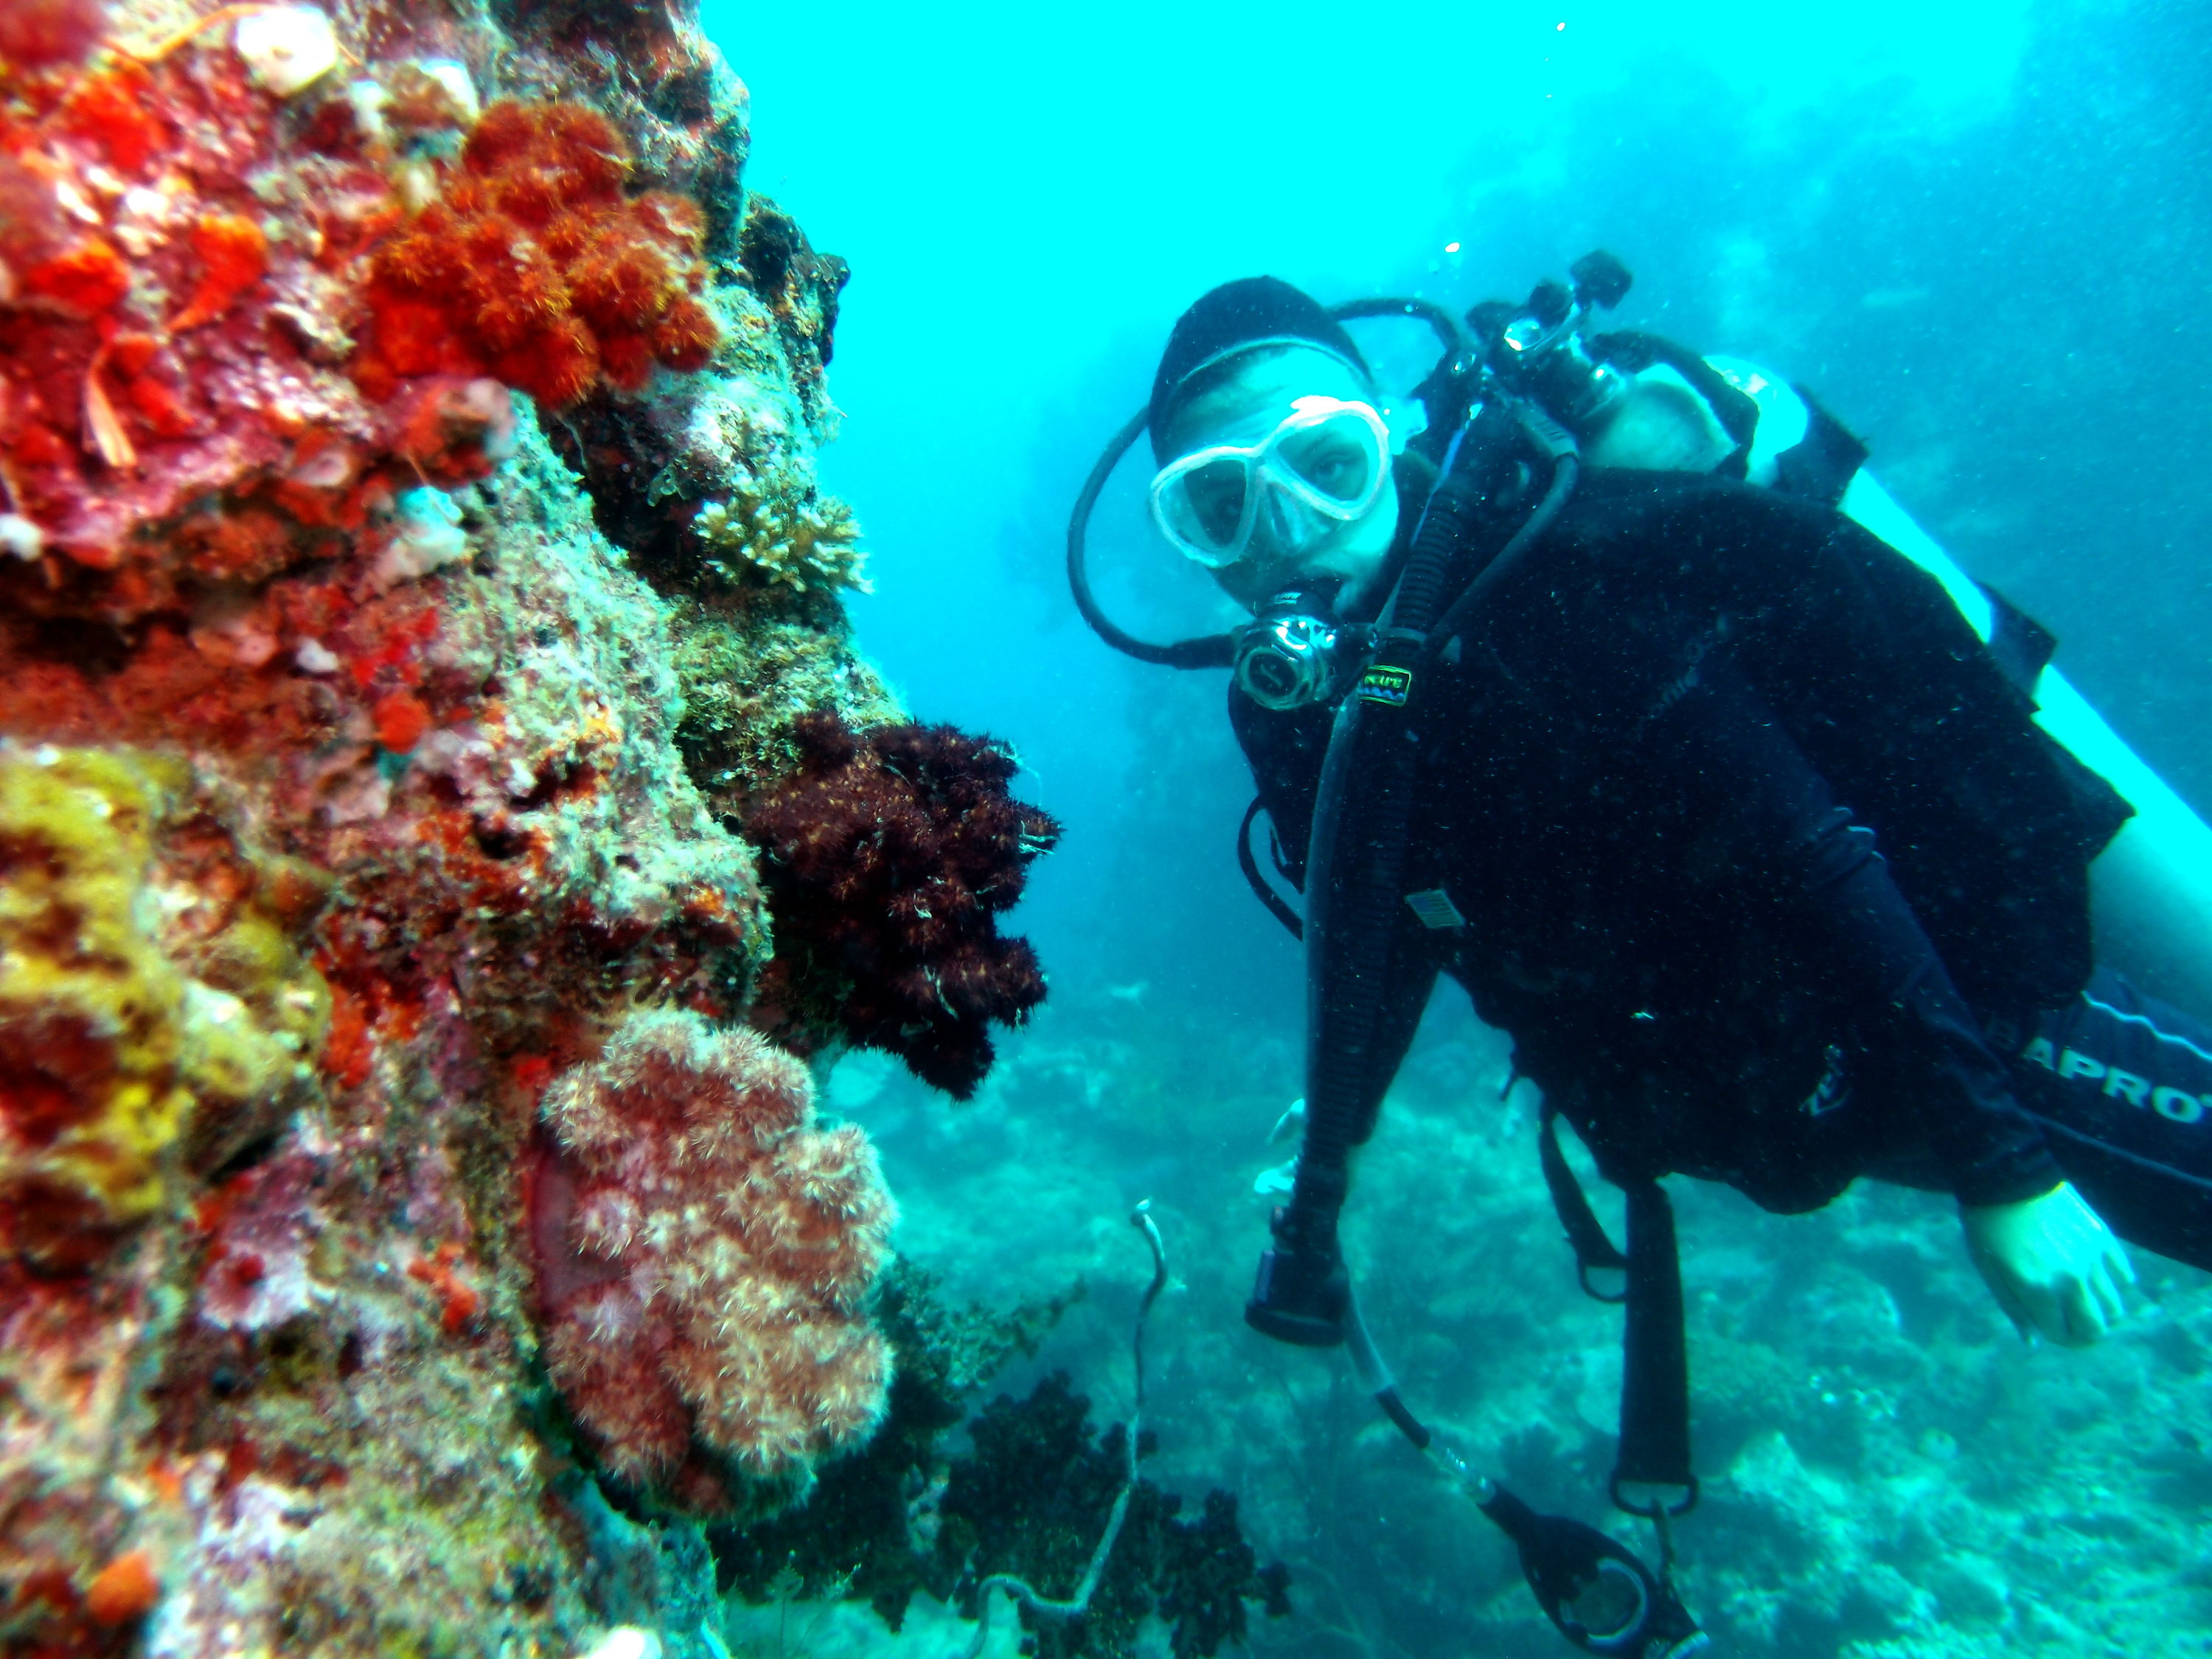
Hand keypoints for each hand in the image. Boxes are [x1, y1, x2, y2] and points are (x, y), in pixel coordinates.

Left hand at [1962, 1182, 2133, 1345]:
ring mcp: (2090, 1257)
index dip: (2058, 1338)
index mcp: (2038, 1289)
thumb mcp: (1989, 1270)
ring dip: (2105, 1315)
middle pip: (2097, 1327)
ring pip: (2115, 1306)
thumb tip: (2035, 1344)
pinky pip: (2124, 1274)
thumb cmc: (1988, 1225)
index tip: (2051, 1331)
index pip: (2062, 1334)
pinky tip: (2099, 1282)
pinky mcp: (2102, 1237)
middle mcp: (2070, 1278)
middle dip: (2087, 1336)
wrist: (2005, 1175)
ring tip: (2088, 1308)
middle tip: (2077, 1329)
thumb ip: (2014, 1309)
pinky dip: (2117, 1285)